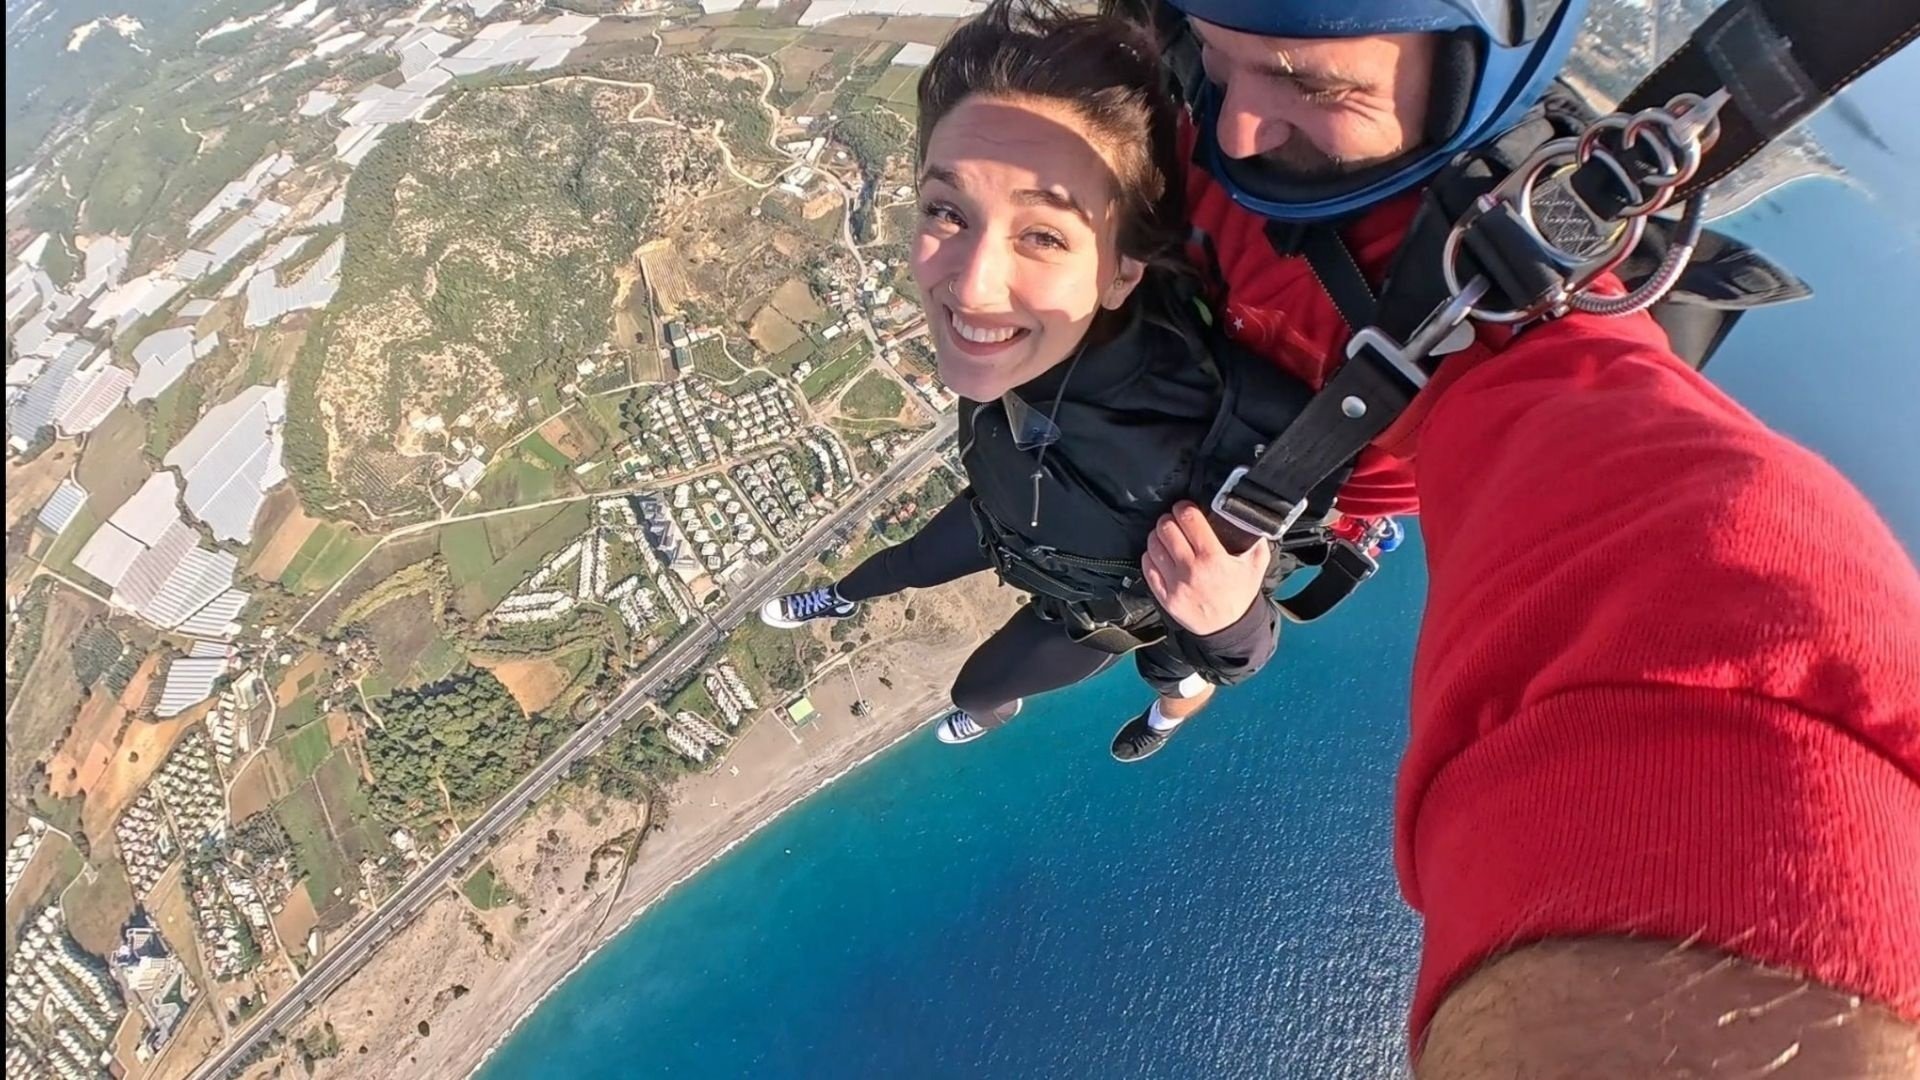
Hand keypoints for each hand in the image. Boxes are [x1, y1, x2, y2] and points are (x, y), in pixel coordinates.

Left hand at [1142, 502, 1270, 636]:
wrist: (1228, 630)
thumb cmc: (1240, 596)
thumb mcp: (1256, 566)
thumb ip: (1256, 541)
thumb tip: (1252, 519)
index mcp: (1213, 558)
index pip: (1188, 519)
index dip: (1183, 507)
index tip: (1185, 507)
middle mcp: (1190, 569)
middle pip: (1166, 529)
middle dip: (1169, 519)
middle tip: (1174, 520)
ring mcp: (1174, 584)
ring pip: (1153, 545)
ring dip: (1158, 536)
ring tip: (1165, 536)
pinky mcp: (1164, 596)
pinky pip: (1147, 567)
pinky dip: (1150, 556)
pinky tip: (1160, 554)